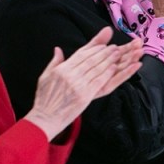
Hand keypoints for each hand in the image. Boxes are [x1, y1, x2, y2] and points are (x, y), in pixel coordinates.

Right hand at [24, 27, 143, 140]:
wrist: (45, 118)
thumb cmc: (44, 99)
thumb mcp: (45, 77)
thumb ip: (54, 62)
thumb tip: (58, 49)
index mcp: (62, 69)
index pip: (81, 54)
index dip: (94, 48)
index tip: (103, 45)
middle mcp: (70, 75)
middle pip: (91, 59)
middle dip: (104, 52)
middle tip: (115, 47)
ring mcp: (78, 85)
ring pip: (97, 68)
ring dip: (109, 60)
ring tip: (118, 54)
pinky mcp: (85, 95)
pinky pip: (99, 81)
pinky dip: (107, 73)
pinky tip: (114, 68)